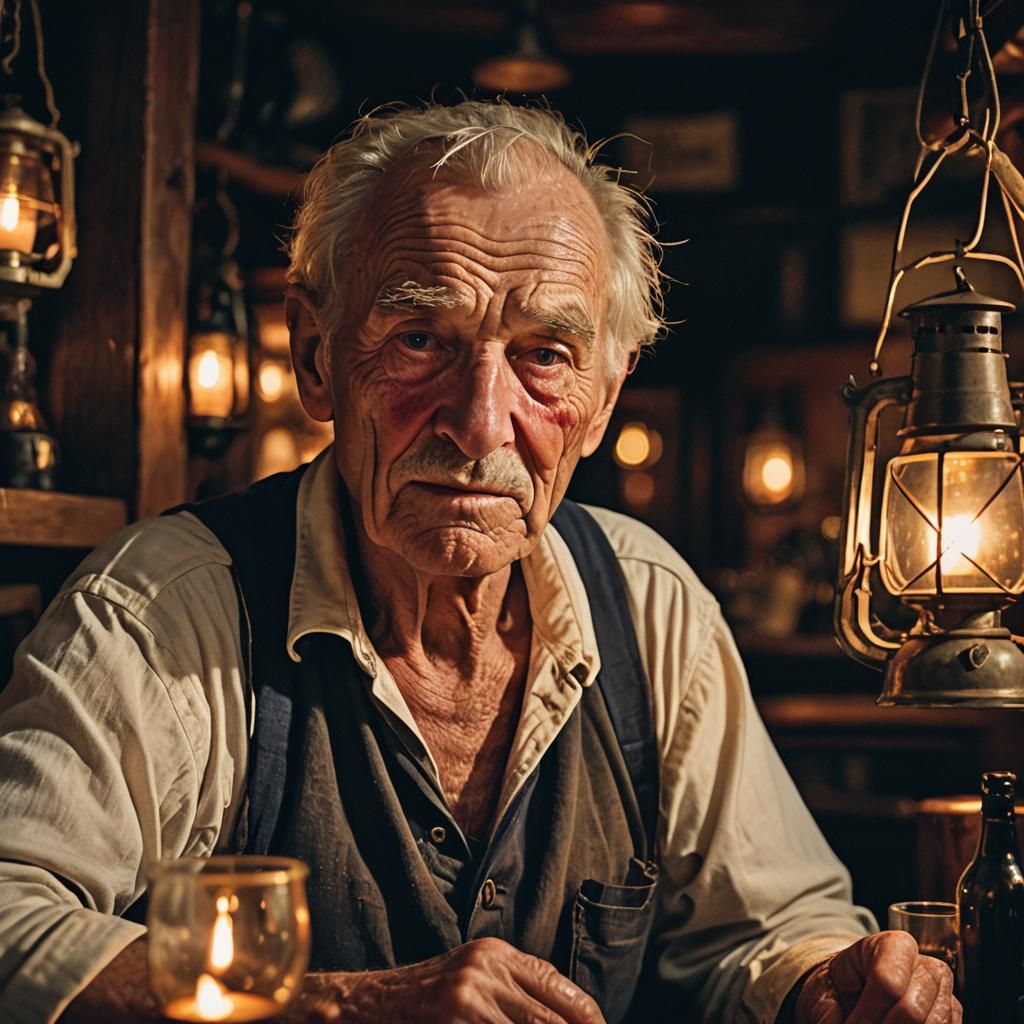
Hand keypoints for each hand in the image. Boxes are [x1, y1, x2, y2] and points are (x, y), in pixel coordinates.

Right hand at [301, 937, 606, 1023]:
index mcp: (495, 954)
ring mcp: (468, 995)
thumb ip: (512, 990)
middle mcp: (485, 967)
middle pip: (552, 1017)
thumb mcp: (470, 980)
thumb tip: (571, 1014)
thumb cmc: (421, 1002)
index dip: (587, 1016)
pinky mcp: (454, 1016)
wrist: (362, 1007)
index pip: (560, 987)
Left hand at [795, 931, 960, 1022]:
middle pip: (912, 1011)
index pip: (887, 983)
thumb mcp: (823, 991)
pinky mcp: (952, 1016)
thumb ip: (829, 1011)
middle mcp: (925, 966)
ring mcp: (944, 993)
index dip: (866, 1016)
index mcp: (891, 945)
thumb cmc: (838, 988)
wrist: (852, 992)